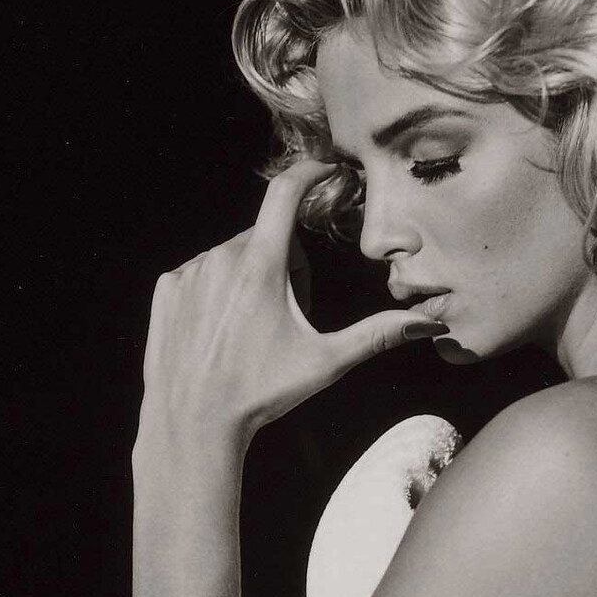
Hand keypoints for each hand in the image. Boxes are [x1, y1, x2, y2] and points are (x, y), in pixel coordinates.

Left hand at [141, 156, 444, 446]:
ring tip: (248, 333)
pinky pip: (200, 274)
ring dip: (247, 279)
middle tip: (284, 319)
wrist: (193, 424)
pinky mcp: (167, 291)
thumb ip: (377, 335)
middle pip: (264, 240)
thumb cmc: (262, 394)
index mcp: (261, 267)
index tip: (323, 171)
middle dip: (282, 266)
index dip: (308, 175)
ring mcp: (189, 274)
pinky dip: (214, 293)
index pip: (285, 195)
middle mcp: (220, 258)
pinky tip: (218, 333)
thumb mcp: (325, 363)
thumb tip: (429, 325)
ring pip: (231, 257)